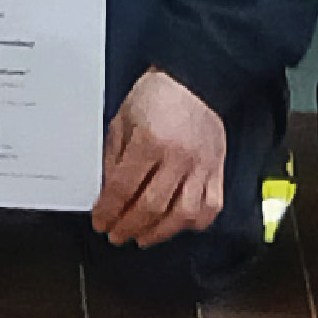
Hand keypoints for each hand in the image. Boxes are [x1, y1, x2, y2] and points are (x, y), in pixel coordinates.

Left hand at [96, 71, 230, 248]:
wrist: (193, 79)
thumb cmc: (156, 96)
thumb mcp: (122, 121)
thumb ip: (113, 158)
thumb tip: (106, 193)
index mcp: (149, 141)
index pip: (123, 189)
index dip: (108, 211)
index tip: (100, 221)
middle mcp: (178, 157)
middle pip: (150, 207)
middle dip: (128, 227)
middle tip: (116, 235)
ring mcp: (201, 166)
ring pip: (182, 214)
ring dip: (160, 233)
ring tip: (143, 237)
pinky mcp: (217, 170)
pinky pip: (211, 207)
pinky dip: (195, 222)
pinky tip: (178, 225)